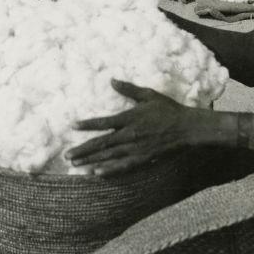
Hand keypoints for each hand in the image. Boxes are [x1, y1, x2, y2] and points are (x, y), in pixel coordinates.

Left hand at [66, 79, 197, 174]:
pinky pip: (123, 167)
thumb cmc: (168, 110)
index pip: (103, 123)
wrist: (187, 128)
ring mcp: (136, 149)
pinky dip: (109, 170)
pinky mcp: (143, 159)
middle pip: (101, 144)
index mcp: (129, 118)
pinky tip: (96, 173)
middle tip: (66, 155)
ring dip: (90, 161)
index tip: (72, 126)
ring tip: (75, 165)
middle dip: (83, 150)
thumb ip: (128, 89)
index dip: (87, 125)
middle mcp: (130, 135)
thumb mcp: (148, 95)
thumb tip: (111, 80)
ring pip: (109, 157)